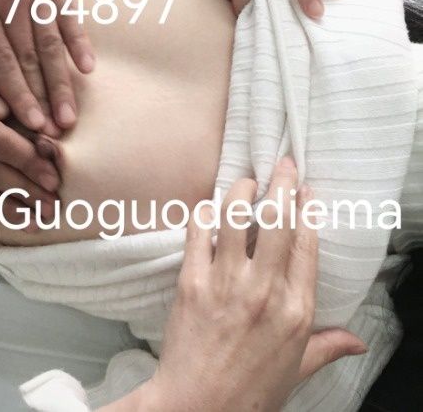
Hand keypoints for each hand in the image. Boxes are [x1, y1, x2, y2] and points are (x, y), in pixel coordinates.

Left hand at [0, 0, 94, 132]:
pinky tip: (87, 67)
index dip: (11, 95)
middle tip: (52, 137)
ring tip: (70, 115)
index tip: (22, 126)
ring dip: (61, 82)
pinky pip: (68, 13)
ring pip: (51, 42)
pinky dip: (78, 41)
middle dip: (40, 101)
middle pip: (27, 59)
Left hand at [112, 160, 365, 411]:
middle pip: (277, 221)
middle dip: (282, 184)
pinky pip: (199, 232)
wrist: (197, 408)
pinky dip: (205, 212)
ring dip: (241, 190)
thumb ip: (327, 346)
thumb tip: (358, 340)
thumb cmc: (249, 392)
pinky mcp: (192, 282)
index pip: (306, 245)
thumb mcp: (297, 370)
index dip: (307, 211)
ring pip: (237, 217)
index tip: (306, 190)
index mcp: (295, 310)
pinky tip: (210, 205)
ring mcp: (226, 284)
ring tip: (245, 181)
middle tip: (282, 163)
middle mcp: (264, 291)